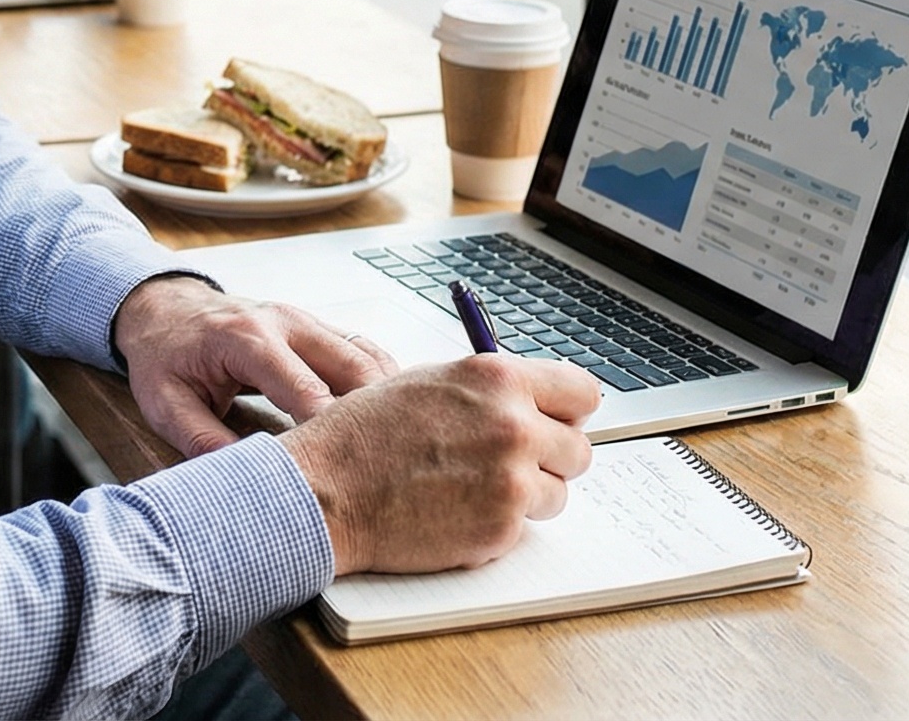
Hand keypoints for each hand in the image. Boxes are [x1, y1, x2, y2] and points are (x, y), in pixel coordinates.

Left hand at [112, 276, 395, 455]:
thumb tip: (243, 479)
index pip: (305, 389)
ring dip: (389, 398)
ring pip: (368, 356)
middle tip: (393, 462)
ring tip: (403, 445)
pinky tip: (393, 418)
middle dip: (375, 414)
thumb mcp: (164, 401)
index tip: (350, 468)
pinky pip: (364, 352)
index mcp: (247, 339)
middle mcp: (287, 322)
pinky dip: (384, 383)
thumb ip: (200, 439)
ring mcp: (308, 321)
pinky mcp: (319, 329)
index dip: (332, 429)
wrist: (166, 308)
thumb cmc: (166, 355)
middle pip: (353, 367)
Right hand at [277, 353, 600, 574]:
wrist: (326, 491)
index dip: (566, 413)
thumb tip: (531, 404)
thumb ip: (489, 391)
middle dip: (550, 460)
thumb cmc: (364, 435)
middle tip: (509, 465)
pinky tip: (454, 512)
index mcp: (498, 379)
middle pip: (579, 450)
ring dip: (527, 496)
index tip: (554, 424)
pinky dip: (496, 526)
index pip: (583, 393)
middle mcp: (514, 426)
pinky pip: (523, 529)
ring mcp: (511, 481)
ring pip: (557, 494)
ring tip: (473, 489)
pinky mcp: (500, 529)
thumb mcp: (431, 383)